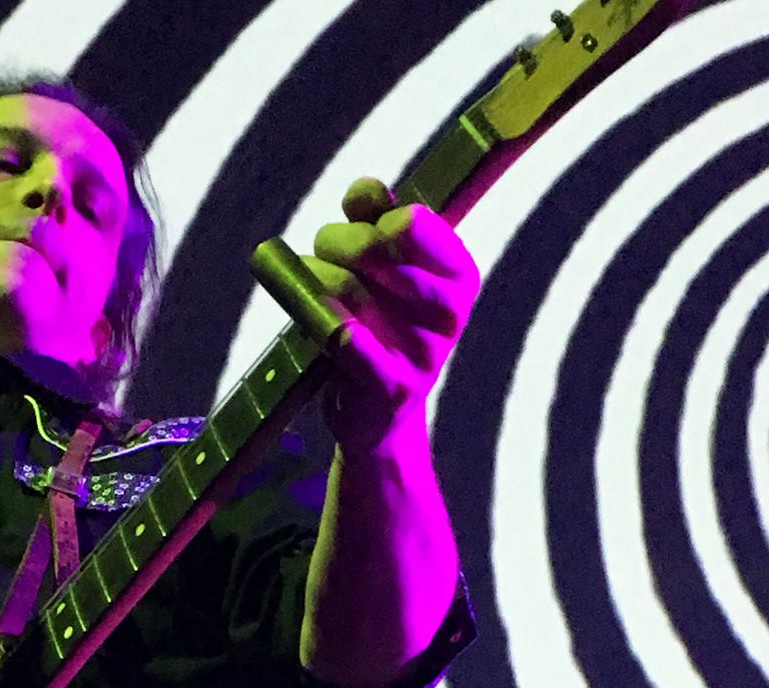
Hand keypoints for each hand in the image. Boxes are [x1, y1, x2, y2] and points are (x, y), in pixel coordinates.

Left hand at [303, 178, 479, 452]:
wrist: (378, 416)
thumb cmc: (380, 327)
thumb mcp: (388, 270)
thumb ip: (378, 218)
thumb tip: (365, 191)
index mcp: (460, 274)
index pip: (408, 222)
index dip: (368, 219)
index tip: (355, 226)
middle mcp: (451, 312)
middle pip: (373, 248)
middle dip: (333, 243)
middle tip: (321, 254)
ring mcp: (425, 354)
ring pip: (350, 289)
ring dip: (315, 281)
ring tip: (309, 291)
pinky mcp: (392, 389)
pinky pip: (348, 341)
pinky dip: (326, 326)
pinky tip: (322, 325)